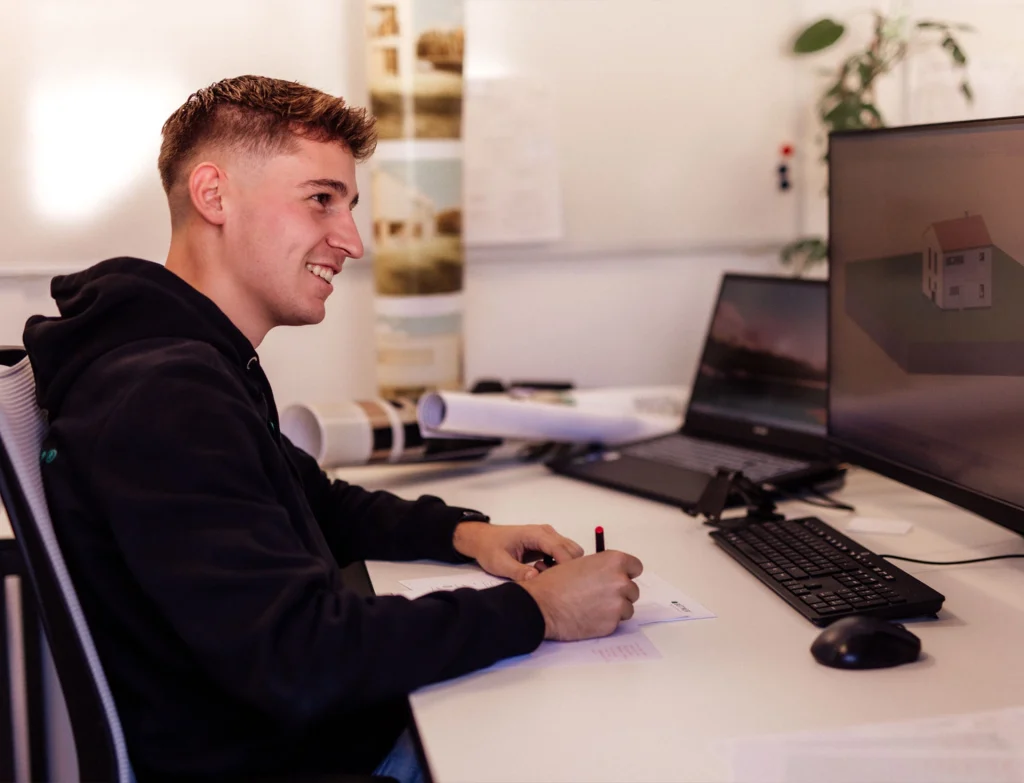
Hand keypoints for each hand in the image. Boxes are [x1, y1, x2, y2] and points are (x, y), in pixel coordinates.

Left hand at [453, 522, 583, 580]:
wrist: (483, 539)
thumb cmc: (490, 548)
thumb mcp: (499, 563)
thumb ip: (517, 571)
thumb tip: (535, 578)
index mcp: (535, 534)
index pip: (560, 548)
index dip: (565, 565)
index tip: (562, 582)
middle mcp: (546, 532)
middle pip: (573, 549)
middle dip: (566, 567)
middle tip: (547, 577)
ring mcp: (548, 537)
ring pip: (571, 552)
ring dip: (562, 566)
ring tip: (541, 572)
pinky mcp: (548, 543)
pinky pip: (563, 554)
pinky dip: (558, 564)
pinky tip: (540, 569)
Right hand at [519, 550, 642, 640]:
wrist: (542, 605)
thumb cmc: (555, 582)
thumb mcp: (580, 563)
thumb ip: (601, 567)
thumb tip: (609, 575)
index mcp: (614, 561)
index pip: (636, 567)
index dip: (626, 573)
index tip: (618, 578)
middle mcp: (621, 581)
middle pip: (632, 589)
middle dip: (619, 593)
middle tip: (600, 596)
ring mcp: (618, 603)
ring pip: (627, 607)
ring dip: (615, 608)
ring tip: (593, 607)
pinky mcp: (612, 623)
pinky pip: (616, 622)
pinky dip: (606, 621)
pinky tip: (589, 617)